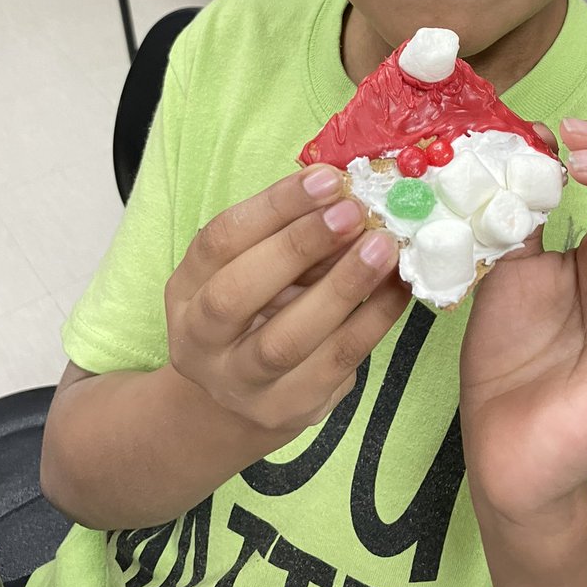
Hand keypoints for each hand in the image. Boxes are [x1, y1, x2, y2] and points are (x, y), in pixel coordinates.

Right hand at [165, 166, 407, 443]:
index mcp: (187, 288)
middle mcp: (200, 339)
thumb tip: (349, 192)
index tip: (328, 178)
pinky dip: (373, 320)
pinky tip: (399, 286)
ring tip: (384, 248)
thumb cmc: (257, 307)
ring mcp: (241, 383)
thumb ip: (291, 234)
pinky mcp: (288, 409)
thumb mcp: (255, 265)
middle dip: (298, 246)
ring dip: (342, 287)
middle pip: (237, 294)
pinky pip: (335, 363)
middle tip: (353, 211)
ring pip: (287, 339)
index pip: (221, 240)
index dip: (275, 206)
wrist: (241, 399)